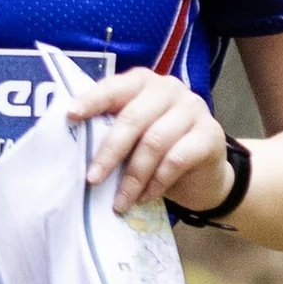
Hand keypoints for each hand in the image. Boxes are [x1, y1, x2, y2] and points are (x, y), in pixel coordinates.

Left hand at [66, 69, 231, 215]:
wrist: (203, 174)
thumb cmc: (158, 151)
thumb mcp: (133, 137)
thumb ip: (111, 131)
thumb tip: (74, 149)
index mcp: (143, 82)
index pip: (114, 87)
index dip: (92, 100)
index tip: (71, 116)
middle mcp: (169, 89)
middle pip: (133, 118)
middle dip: (110, 152)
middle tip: (93, 180)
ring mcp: (193, 108)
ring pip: (155, 142)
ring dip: (134, 176)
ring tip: (121, 201)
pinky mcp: (211, 134)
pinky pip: (177, 159)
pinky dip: (157, 182)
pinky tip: (146, 196)